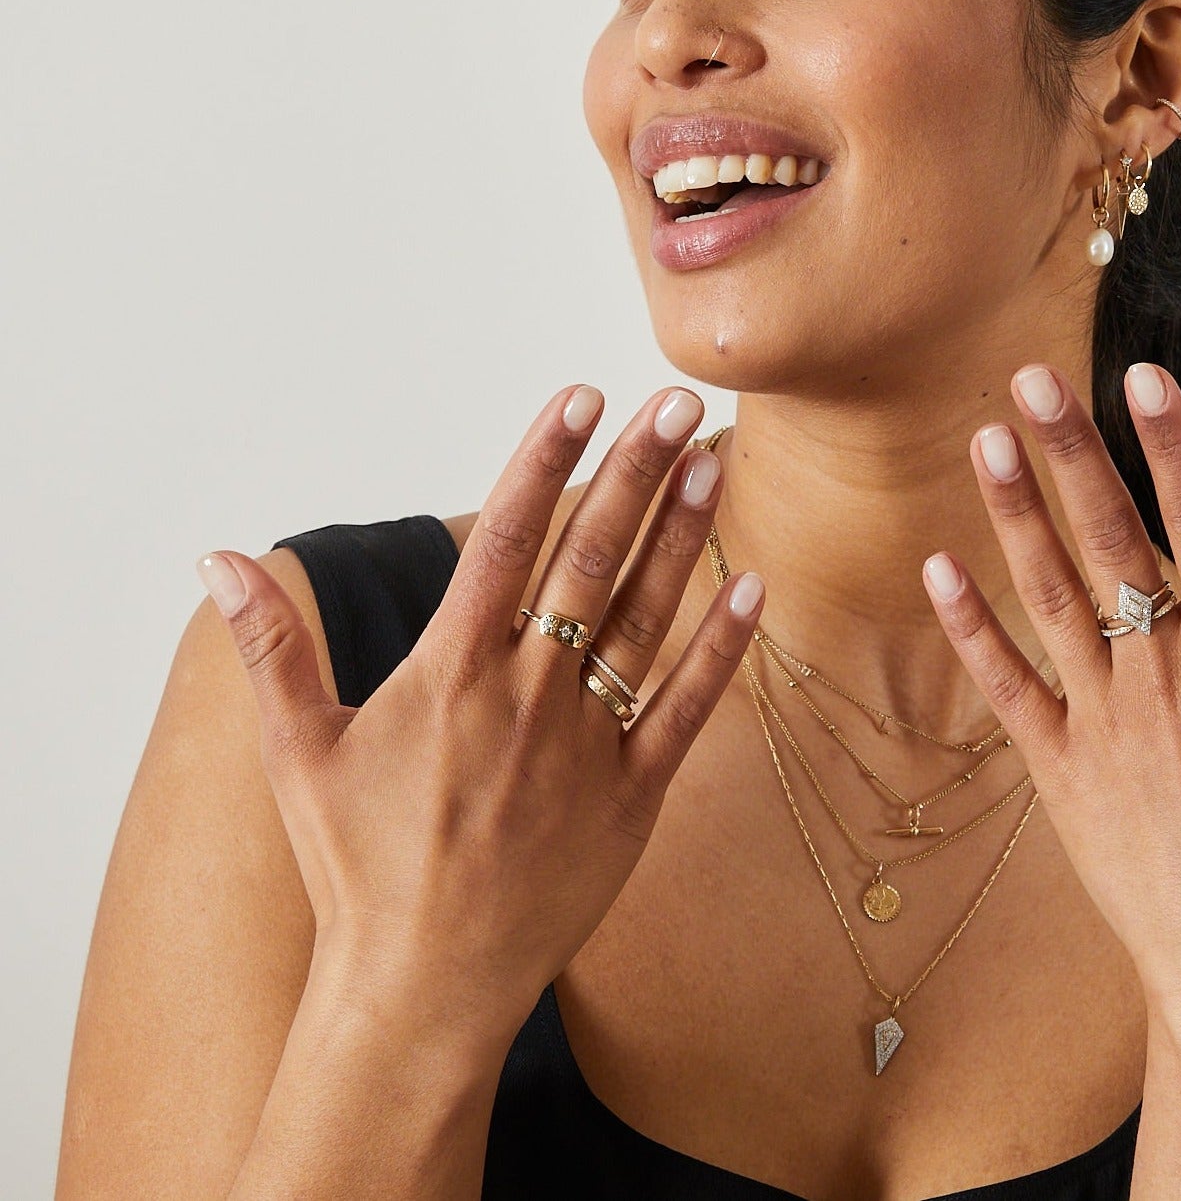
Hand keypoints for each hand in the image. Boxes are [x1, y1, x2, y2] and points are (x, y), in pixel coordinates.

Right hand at [196, 384, 761, 1053]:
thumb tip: (220, 558)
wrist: (419, 990)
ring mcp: (585, 745)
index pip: (507, 539)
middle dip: (633, 472)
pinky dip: (722, 648)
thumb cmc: (354, 867)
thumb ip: (272, 647)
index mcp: (451, 673)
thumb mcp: (298, 752)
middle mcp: (526, 695)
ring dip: (681, 535)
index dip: (546, 459)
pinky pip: (686, 709)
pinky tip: (753, 587)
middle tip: (675, 399)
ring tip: (711, 460)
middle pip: (589, 561)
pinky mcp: (631, 797)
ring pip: (643, 619)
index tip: (581, 395)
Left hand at [920, 360, 1180, 1027]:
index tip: (1141, 376)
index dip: (1171, 443)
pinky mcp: (1058, 765)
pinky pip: (1005, 682)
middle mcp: (1162, 670)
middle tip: (1028, 378)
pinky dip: (969, 626)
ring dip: (1013, 515)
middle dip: (1069, 452)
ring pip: (1049, 594)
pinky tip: (937, 569)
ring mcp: (1102, 715)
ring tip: (984, 442)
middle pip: (1109, 538)